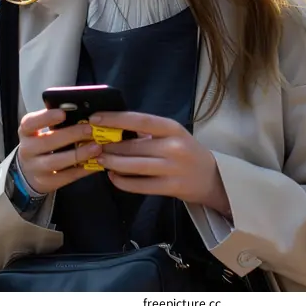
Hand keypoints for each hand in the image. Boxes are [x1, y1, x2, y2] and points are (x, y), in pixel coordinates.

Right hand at [17, 108, 102, 193]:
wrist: (29, 172)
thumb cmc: (42, 142)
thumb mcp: (41, 130)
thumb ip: (56, 122)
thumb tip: (80, 110)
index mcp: (26, 132)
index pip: (31, 123)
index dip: (46, 118)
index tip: (63, 113)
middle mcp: (27, 150)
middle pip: (48, 141)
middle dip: (71, 134)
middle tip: (90, 129)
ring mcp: (36, 168)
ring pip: (56, 161)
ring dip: (79, 154)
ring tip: (96, 147)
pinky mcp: (47, 182)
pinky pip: (67, 176)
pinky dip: (83, 169)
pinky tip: (97, 162)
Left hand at [91, 111, 230, 215]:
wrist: (212, 177)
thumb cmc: (187, 151)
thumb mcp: (172, 135)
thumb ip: (148, 132)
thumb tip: (115, 128)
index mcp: (172, 128)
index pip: (139, 120)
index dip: (115, 119)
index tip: (95, 118)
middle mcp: (173, 146)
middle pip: (133, 146)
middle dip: (109, 145)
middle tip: (93, 145)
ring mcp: (172, 168)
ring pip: (134, 166)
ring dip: (113, 162)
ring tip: (100, 159)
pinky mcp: (170, 188)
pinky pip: (140, 185)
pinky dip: (123, 181)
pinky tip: (113, 177)